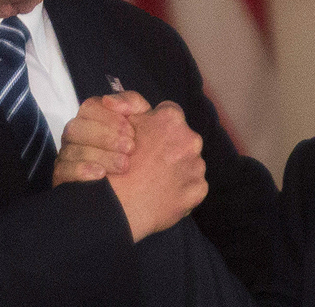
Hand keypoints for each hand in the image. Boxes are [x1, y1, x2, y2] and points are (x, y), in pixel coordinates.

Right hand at [53, 92, 149, 184]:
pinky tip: (101, 174)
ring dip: (100, 156)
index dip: (110, 118)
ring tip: (124, 165)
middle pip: (77, 127)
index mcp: (92, 117)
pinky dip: (82, 170)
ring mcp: (66, 155)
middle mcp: (76, 134)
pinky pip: (63, 170)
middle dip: (106, 137)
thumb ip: (132, 102)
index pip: (90, 107)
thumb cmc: (139, 147)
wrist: (139, 184)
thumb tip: (109, 100)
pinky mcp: (63, 176)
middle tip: (130, 148)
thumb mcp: (143, 120)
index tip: (132, 131)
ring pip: (71, 150)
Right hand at [108, 101, 207, 241]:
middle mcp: (190, 138)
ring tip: (155, 181)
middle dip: (170, 147)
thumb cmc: (115, 164)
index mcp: (171, 119)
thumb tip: (147, 108)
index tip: (148, 139)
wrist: (117, 206)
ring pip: (189, 161)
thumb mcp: (120, 124)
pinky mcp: (199, 188)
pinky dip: (181, 189)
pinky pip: (192, 185)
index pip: (170, 114)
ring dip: (177, 168)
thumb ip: (135, 109)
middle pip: (183, 138)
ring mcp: (197, 164)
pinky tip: (163, 195)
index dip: (157, 127)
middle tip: (150, 163)